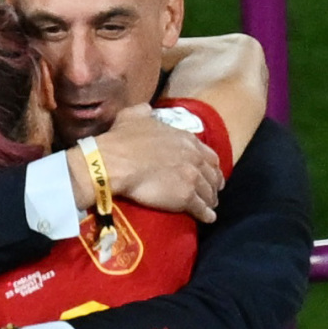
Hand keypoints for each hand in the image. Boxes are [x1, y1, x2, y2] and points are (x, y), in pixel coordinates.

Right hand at [82, 105, 222, 221]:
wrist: (113, 163)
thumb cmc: (121, 140)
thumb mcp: (133, 116)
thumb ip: (144, 112)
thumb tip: (147, 110)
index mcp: (185, 139)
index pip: (207, 153)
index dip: (210, 163)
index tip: (209, 169)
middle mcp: (193, 157)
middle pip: (212, 173)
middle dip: (214, 182)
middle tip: (214, 190)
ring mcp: (191, 178)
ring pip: (208, 191)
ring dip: (211, 199)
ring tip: (211, 205)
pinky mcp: (184, 197)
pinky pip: (201, 208)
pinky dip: (207, 214)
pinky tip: (208, 218)